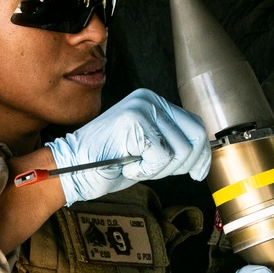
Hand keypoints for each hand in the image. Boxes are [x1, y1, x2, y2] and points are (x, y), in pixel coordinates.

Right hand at [46, 88, 210, 205]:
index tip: (198, 173)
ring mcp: (142, 108)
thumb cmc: (106, 162)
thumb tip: (201, 155)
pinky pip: (161, 158)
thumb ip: (171, 144)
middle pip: (194, 137)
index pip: (194, 125)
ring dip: (158, 169)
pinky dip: (145, 171)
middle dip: (182, 164)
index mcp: (153, 102)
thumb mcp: (147, 149)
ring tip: (134, 164)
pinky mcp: (135, 122)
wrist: (71, 167)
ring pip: (179, 150)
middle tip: (155, 170)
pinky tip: (127, 165)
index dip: (201, 154)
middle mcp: (149, 99)